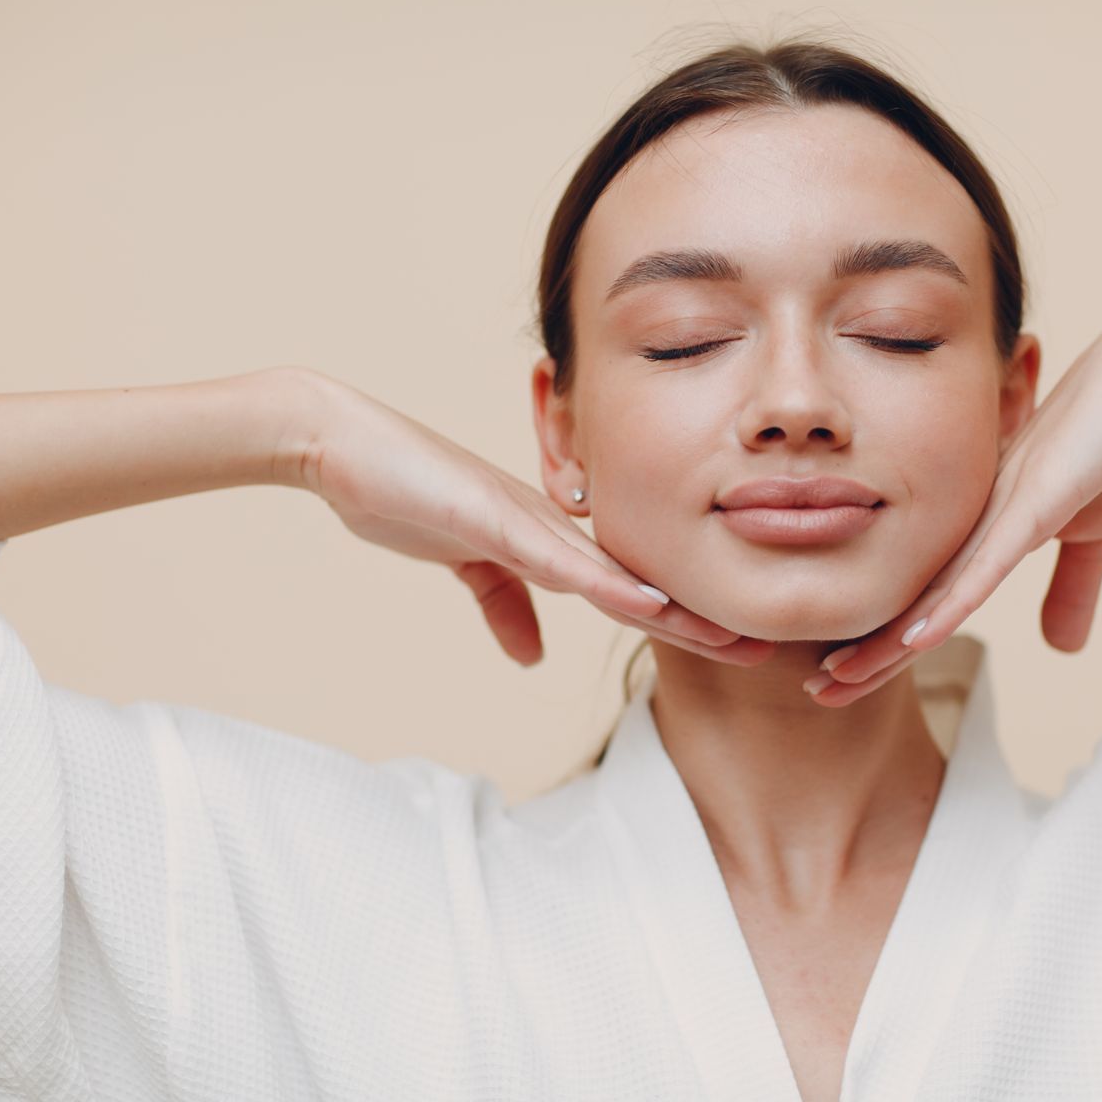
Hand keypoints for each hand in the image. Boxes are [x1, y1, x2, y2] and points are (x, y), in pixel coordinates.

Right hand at [293, 375, 776, 667]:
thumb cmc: (403, 491)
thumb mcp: (464, 564)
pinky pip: (560, 560)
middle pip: (640, 581)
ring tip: (731, 637)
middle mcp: (553, 525)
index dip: (680, 616)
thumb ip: (503, 605)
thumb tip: (533, 656)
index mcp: (549, 537)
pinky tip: (650, 607)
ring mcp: (528, 519)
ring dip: (674, 610)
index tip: (730, 644)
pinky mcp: (494, 519)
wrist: (339, 444)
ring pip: (616, 574)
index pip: (627, 585)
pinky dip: (607, 586)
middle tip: (762, 647)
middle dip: (699, 617)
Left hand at [805, 296, 1101, 705]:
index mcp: (984, 525)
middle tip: (817, 690)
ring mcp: (999, 510)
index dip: (888, 640)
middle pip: (912, 598)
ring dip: (887, 640)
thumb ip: (1071, 589)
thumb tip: (1060, 648)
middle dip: (865, 649)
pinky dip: (949, 606)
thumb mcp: (1095, 533)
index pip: (928, 596)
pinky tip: (913, 641)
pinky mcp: (1033, 503)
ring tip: (838, 678)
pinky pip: (984, 566)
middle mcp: (975, 518)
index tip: (846, 678)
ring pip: (933, 589)